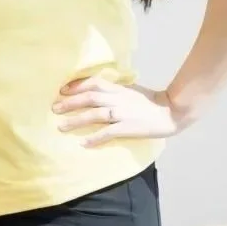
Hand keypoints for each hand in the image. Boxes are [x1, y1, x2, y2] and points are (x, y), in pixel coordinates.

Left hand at [54, 75, 182, 146]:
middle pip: (90, 98)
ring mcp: (123, 113)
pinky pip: (108, 133)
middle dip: (70, 103)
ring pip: (95, 115)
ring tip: (61, 126)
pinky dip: (95, 138)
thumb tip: (95, 90)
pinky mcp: (129, 127)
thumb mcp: (131, 90)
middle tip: (54, 108)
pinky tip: (83, 143)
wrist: (172, 112)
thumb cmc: (150, 102)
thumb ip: (114, 90)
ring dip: (76, 121)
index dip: (76, 85)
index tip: (62, 90)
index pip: (94, 83)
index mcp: (119, 89)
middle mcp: (118, 99)